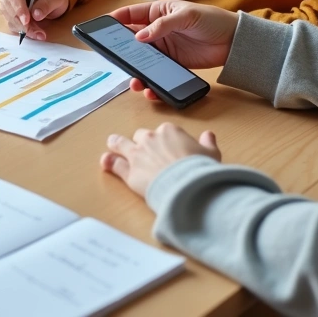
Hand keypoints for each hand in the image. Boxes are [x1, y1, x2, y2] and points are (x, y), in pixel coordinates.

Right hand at [0, 0, 68, 41]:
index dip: (18, 6)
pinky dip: (22, 30)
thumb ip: (48, 2)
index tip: (27, 20)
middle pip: (8, 5)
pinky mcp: (7, 11)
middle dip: (22, 21)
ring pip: (9, 16)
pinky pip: (11, 23)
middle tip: (37, 32)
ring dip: (23, 28)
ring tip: (39, 34)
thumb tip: (36, 14)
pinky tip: (34, 33)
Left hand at [100, 123, 220, 198]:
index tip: (169, 148)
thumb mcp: (211, 154)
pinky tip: (106, 162)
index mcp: (170, 131)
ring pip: (122, 144)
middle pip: (141, 136)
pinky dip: (110, 162)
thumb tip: (208, 135)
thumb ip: (207, 143)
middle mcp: (151, 139)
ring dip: (117, 144)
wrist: (187, 186)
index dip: (165, 140)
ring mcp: (137, 154)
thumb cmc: (200, 169)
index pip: (163, 131)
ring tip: (112, 143)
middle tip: (145, 151)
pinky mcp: (129, 172)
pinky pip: (116, 164)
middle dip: (142, 142)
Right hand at [110, 1, 238, 100]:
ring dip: (135, 71)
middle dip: (120, 51)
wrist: (234, 41)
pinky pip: (156, 73)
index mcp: (157, 12)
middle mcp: (157, 30)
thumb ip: (162, 25)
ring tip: (134, 81)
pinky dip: (151, 82)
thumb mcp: (187, 16)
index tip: (101, 29)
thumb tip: (139, 37)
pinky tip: (150, 88)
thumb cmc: (212, 20)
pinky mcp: (172, 64)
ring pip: (141, 60)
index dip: (115, 21)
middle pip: (131, 40)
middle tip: (112, 60)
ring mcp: (163, 48)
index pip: (130, 15)